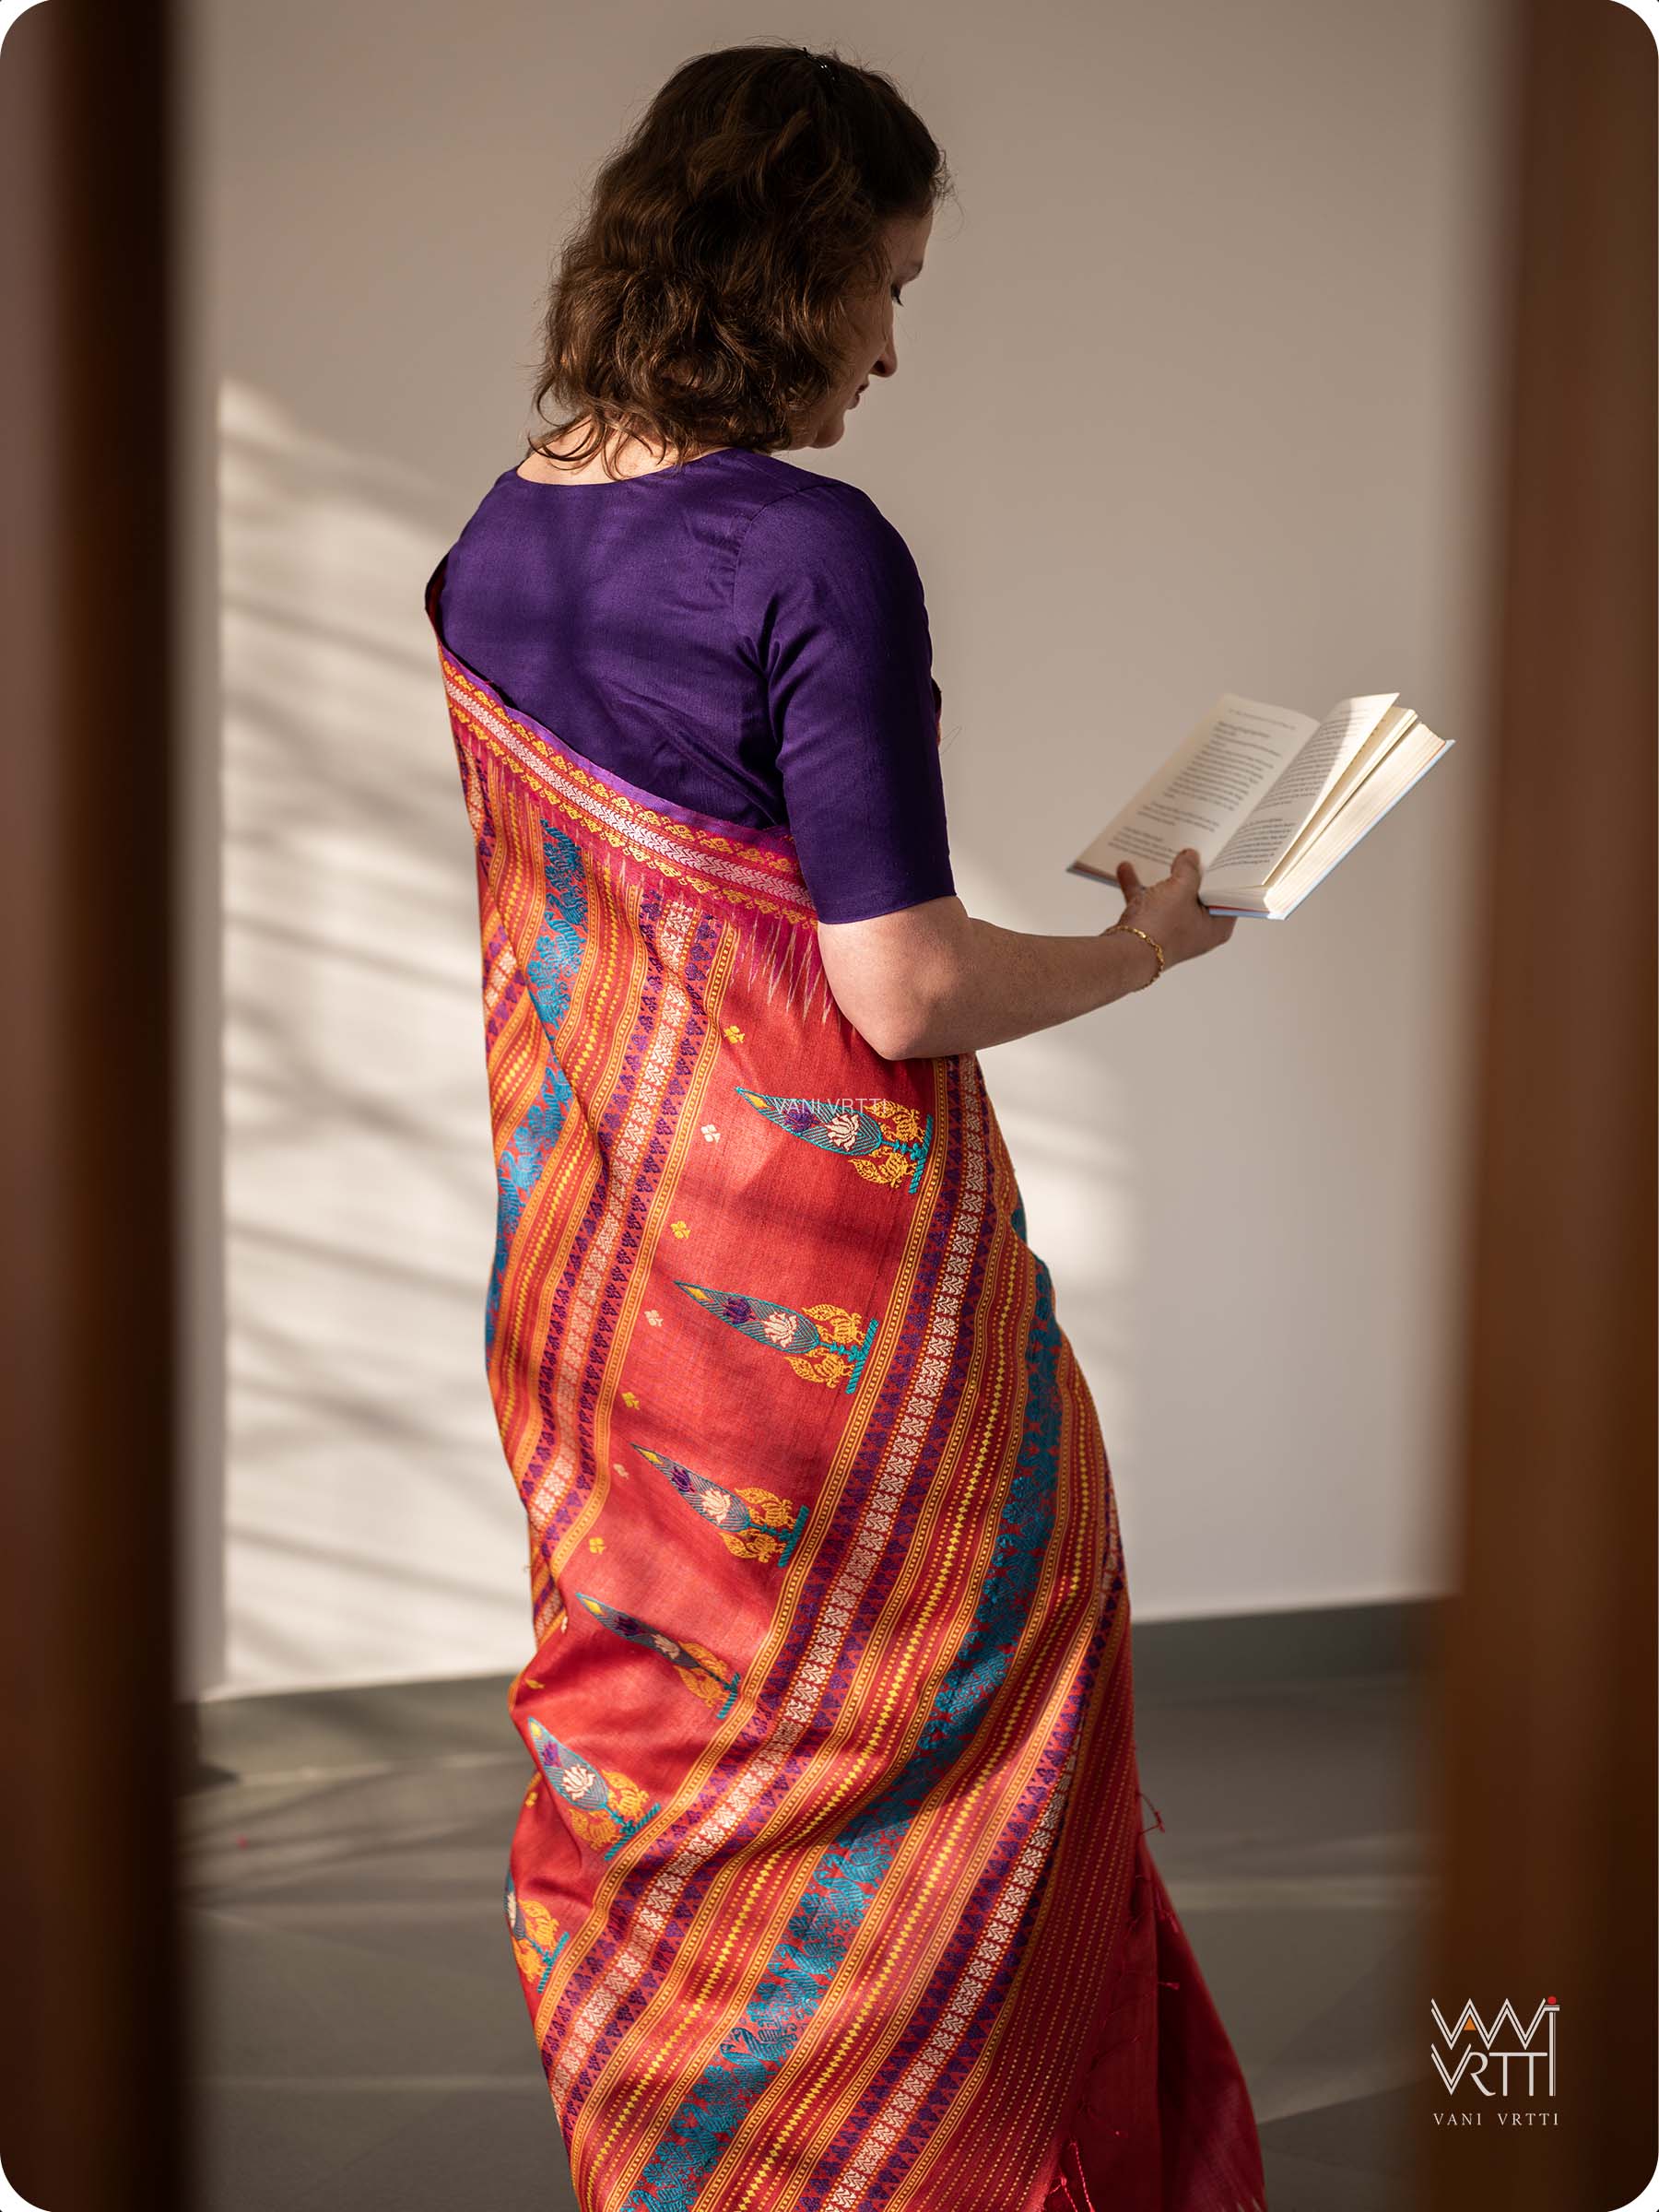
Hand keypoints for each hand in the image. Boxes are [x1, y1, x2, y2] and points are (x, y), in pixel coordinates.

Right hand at [1111, 848, 1235, 970]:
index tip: (1221, 854)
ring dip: (1163, 879)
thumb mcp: (1182, 889)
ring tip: (1164, 856)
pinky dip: (1139, 887)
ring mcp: (1172, 930)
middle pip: (1199, 895)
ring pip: (1171, 898)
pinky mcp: (1150, 930)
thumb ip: (1189, 869)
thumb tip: (1191, 856)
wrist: (1125, 954)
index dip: (1224, 874)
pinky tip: (1126, 869)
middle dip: (1192, 872)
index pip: (1227, 895)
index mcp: (1217, 926)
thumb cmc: (1161, 928)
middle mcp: (1197, 931)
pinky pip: (1147, 903)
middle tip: (1194, 850)